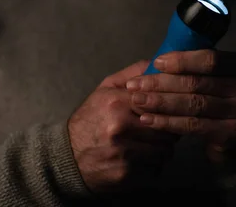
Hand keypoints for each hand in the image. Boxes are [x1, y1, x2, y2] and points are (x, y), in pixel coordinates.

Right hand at [68, 60, 178, 194]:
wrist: (66, 156)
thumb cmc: (90, 120)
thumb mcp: (104, 90)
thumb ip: (132, 74)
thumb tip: (157, 62)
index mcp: (116, 102)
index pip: (160, 101)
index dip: (168, 107)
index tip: (169, 110)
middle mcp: (119, 126)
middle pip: (166, 128)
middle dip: (169, 130)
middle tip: (163, 129)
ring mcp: (123, 152)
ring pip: (165, 150)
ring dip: (163, 149)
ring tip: (151, 145)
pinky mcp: (126, 173)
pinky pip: (155, 168)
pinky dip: (153, 165)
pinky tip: (141, 159)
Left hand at [125, 49, 235, 162]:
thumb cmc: (220, 99)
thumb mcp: (215, 78)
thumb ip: (194, 68)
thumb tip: (155, 62)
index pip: (210, 60)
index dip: (181, 61)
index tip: (155, 63)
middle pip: (196, 83)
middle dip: (161, 83)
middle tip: (135, 85)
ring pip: (192, 104)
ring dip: (160, 102)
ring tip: (137, 100)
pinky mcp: (231, 135)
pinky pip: (192, 125)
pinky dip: (167, 122)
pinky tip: (148, 119)